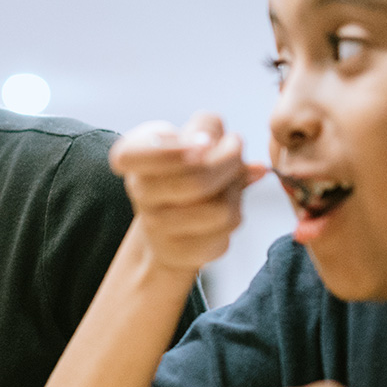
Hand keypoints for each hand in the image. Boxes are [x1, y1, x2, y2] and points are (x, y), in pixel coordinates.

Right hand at [110, 113, 267, 276]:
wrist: (166, 223)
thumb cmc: (182, 168)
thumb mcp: (189, 138)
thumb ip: (214, 136)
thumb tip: (257, 169)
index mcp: (131, 155)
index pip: (129, 157)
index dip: (169, 153)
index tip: (205, 144)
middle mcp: (138, 190)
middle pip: (197, 181)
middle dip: (231, 159)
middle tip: (236, 147)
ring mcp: (157, 224)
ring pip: (220, 209)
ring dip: (236, 189)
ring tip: (230, 182)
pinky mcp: (181, 250)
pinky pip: (225, 230)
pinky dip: (236, 212)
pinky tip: (224, 207)